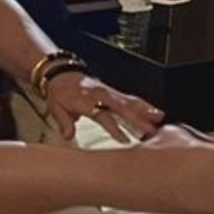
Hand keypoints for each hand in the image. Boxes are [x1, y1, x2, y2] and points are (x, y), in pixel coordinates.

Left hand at [45, 72, 162, 144]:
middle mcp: (101, 95)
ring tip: (158, 118)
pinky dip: (144, 105)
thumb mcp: (55, 107)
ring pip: (129, 101)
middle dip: (136, 118)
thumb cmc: (60, 92)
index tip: (125, 140)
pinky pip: (131, 98)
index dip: (114, 128)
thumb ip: (64, 121)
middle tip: (150, 130)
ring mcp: (109, 93)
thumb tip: (68, 135)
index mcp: (86, 100)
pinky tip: (156, 112)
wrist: (61, 73)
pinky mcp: (114, 93)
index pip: (103, 115)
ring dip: (144, 110)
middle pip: (121, 107)